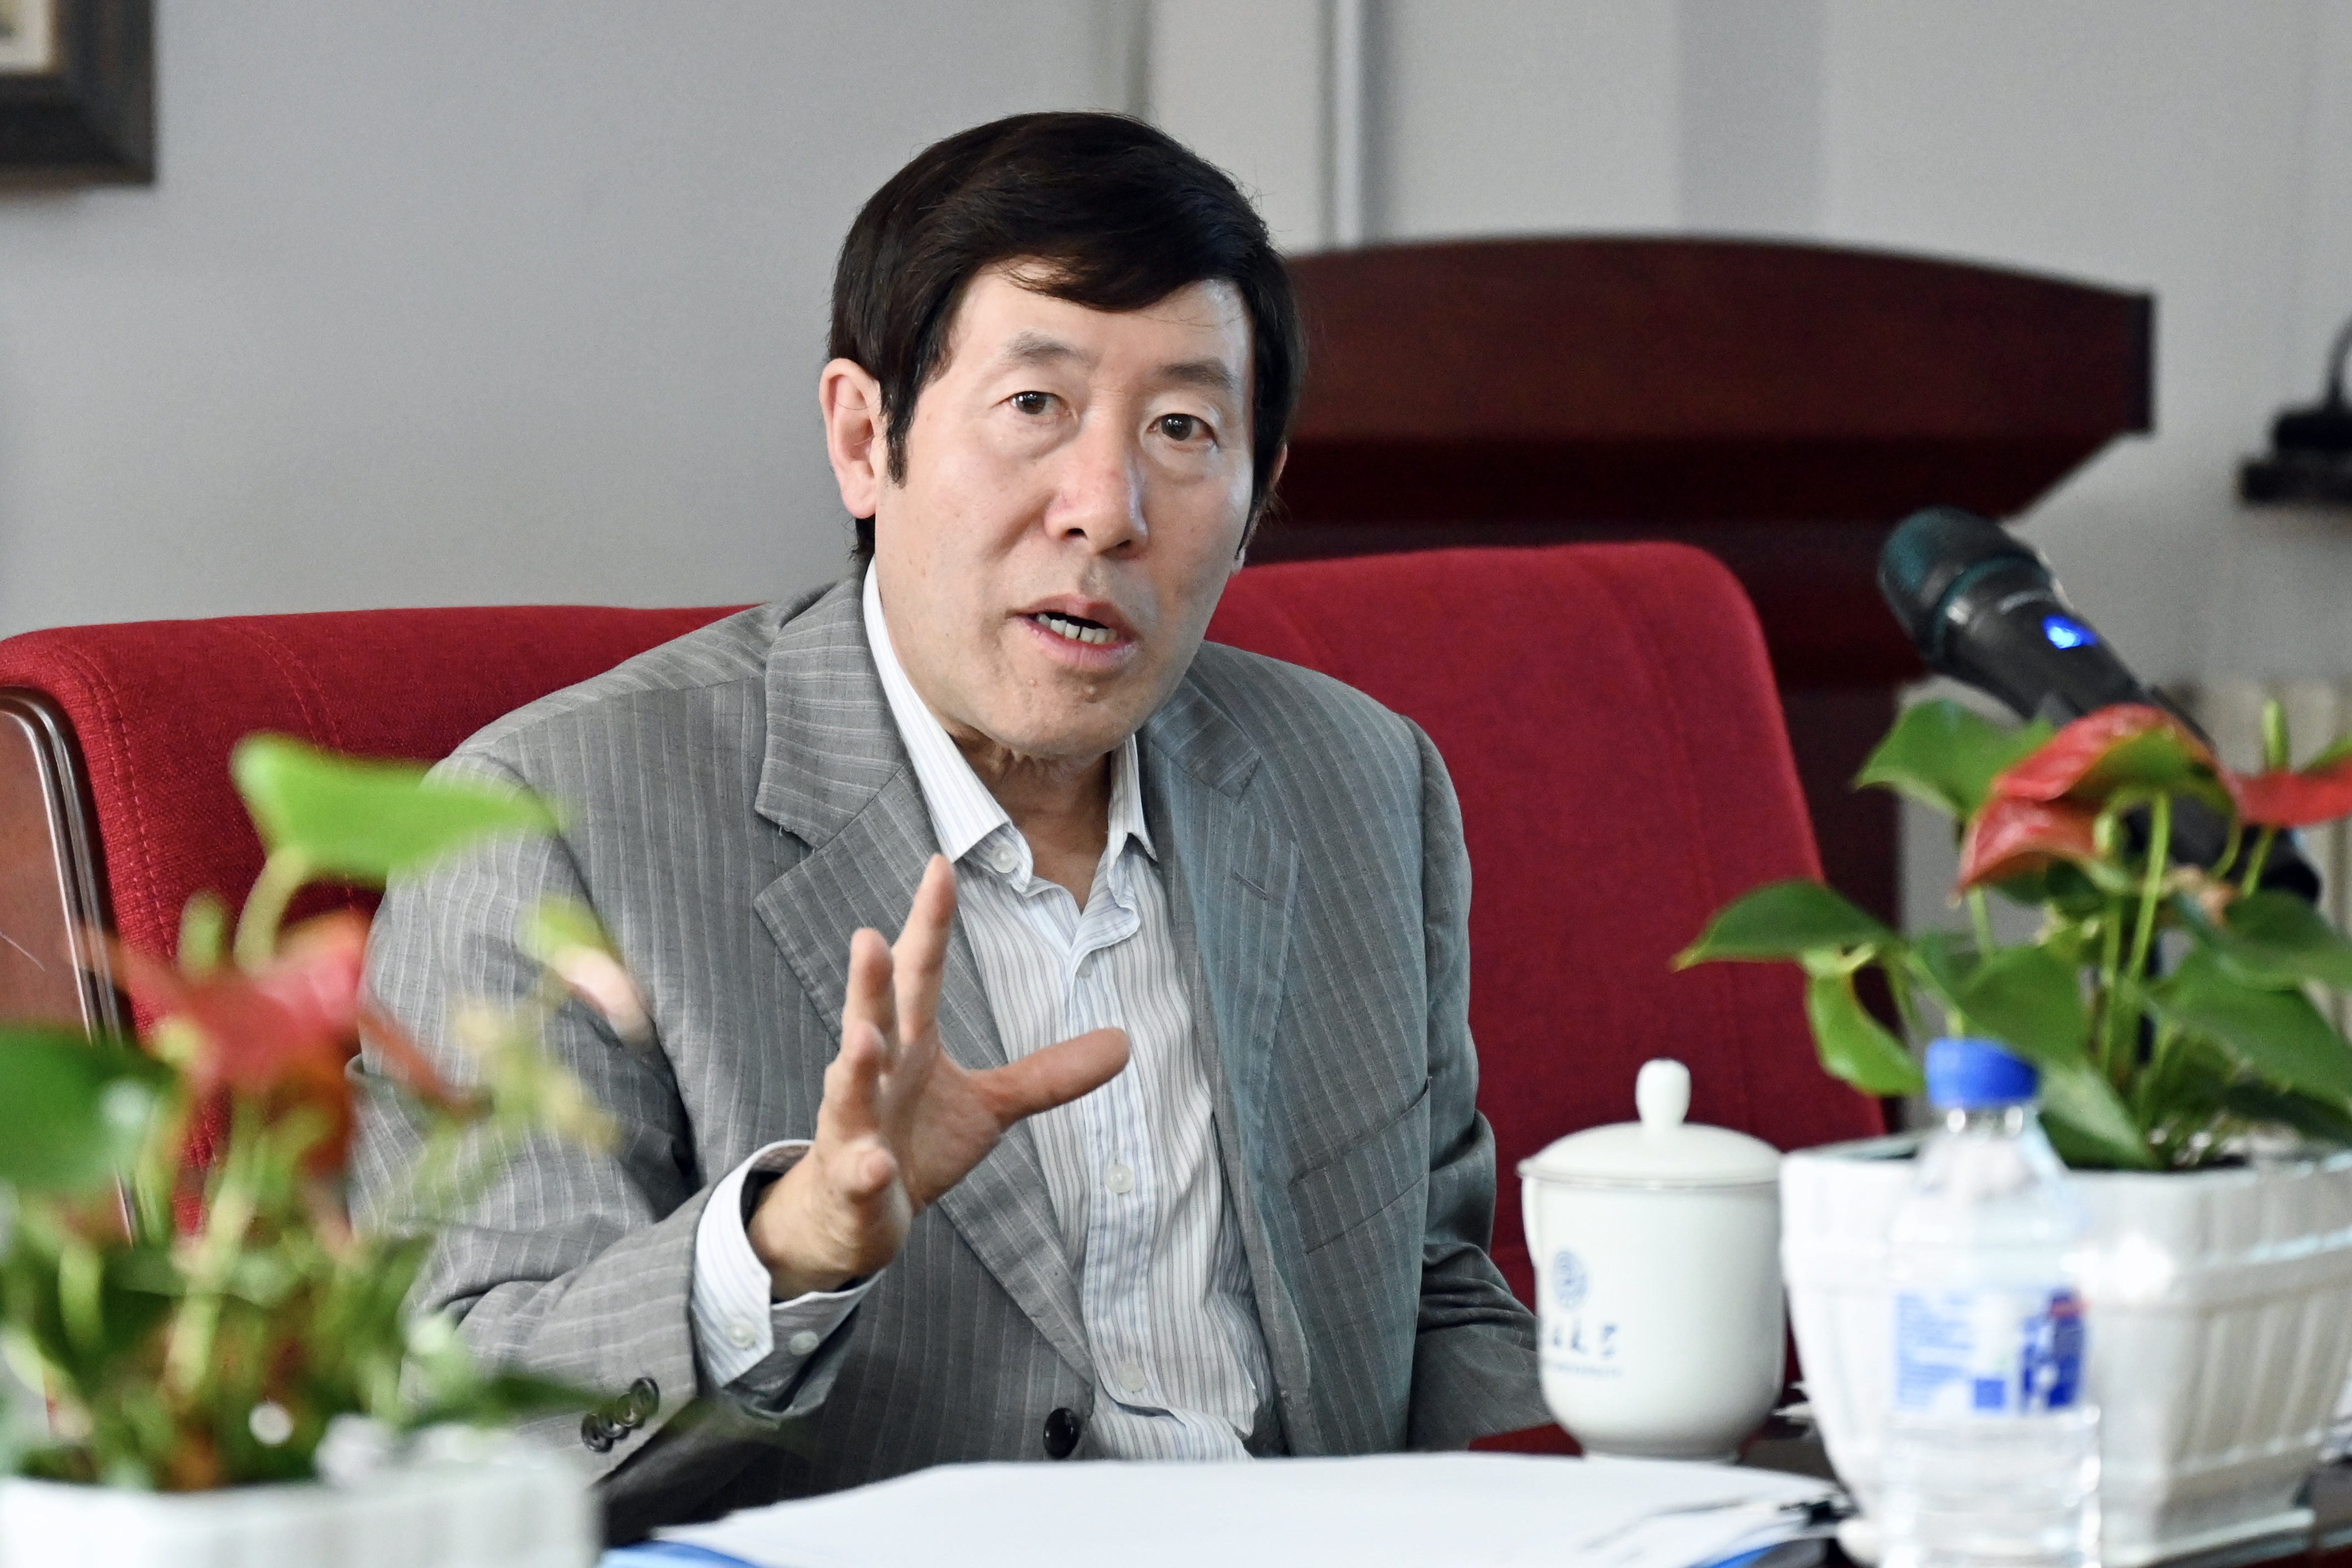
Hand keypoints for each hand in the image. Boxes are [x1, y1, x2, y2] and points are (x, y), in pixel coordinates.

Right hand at [747, 855, 1128, 1298]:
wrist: (853, 1212)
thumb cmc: (915, 1139)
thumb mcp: (990, 1105)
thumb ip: (1048, 1073)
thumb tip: (1125, 1040)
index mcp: (909, 1042)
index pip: (919, 971)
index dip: (929, 921)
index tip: (940, 864)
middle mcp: (877, 1072)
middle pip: (873, 1016)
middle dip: (870, 980)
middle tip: (868, 936)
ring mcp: (857, 1125)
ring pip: (850, 1088)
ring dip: (855, 1063)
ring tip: (864, 1039)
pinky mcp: (853, 1179)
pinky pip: (858, 1172)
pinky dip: (865, 1168)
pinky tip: (875, 1164)